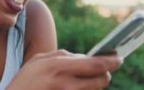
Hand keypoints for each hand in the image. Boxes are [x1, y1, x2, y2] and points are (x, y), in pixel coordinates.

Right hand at [7, 50, 122, 89]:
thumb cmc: (24, 82)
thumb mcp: (38, 62)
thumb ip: (61, 56)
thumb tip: (83, 57)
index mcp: (59, 67)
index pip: (96, 64)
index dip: (112, 61)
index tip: (119, 58)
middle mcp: (67, 84)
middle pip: (102, 80)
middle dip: (104, 74)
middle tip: (100, 72)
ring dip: (93, 85)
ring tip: (78, 82)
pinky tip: (72, 88)